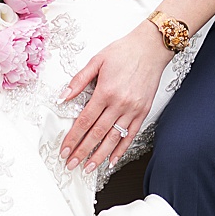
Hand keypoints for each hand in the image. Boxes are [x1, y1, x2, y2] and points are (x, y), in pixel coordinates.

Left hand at [58, 23, 170, 173]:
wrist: (151, 47)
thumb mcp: (97, 60)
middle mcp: (120, 103)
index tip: (65, 149)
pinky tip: (112, 160)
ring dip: (100, 155)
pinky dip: (121, 149)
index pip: (84, 121)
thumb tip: (63, 96)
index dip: (73, 138)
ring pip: (114, 138)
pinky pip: (131, 135)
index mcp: (105, 91)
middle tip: (71, 163)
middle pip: (97, 133)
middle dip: (82, 151)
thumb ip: (79, 80)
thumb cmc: (125, 51)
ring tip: (89, 168)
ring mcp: (133, 109)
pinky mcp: (143, 111)